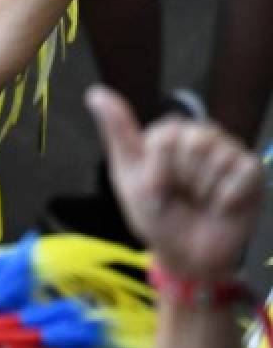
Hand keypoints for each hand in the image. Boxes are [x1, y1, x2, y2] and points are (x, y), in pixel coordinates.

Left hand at [87, 85, 263, 279]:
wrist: (187, 255)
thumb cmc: (156, 215)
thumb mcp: (129, 176)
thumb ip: (119, 133)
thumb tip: (95, 93)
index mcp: (168, 134)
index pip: (164, 137)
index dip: (158, 171)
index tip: (154, 189)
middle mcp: (200, 135)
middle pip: (193, 143)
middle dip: (181, 180)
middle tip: (181, 196)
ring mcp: (228, 151)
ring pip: (218, 158)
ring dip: (203, 191)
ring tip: (200, 201)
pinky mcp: (252, 171)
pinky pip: (242, 173)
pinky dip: (226, 198)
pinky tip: (221, 206)